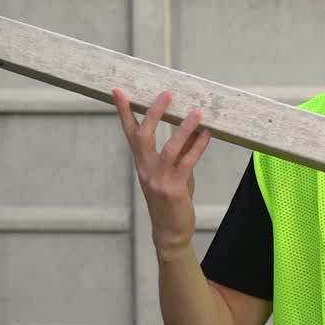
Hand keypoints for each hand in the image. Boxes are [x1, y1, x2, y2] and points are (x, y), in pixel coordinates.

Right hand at [114, 88, 211, 259]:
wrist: (170, 232)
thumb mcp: (172, 172)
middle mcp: (145, 169)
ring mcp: (158, 180)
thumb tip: (190, 126)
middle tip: (166, 94)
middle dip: (153, 113)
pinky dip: (198, 147)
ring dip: (184, 128)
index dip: (124, 112)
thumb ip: (178, 151)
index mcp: (141, 163)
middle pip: (143, 137)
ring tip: (197, 112)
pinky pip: (187, 163)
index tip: (118, 91)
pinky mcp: (174, 189)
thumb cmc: (171, 200)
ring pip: (169, 148)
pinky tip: (207, 134)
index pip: (129, 133)